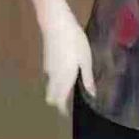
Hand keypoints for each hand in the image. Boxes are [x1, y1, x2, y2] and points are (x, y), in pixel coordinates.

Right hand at [39, 0, 95, 116]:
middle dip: (57, 101)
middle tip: (68, 101)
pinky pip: (50, 75)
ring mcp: (48, 68)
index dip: (62, 109)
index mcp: (64, 78)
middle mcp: (53, 77)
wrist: (57, 23)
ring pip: (50, 86)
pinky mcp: (46, 59)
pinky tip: (66, 70)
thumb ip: (87, 78)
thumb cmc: (75, 41)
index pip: (60, 100)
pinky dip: (55, 78)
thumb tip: (92, 94)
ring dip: (56, 89)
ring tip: (70, 85)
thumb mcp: (85, 59)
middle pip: (51, 96)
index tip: (67, 114)